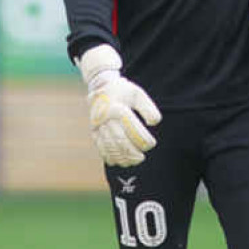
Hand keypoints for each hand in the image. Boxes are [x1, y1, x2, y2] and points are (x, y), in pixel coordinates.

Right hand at [76, 44, 161, 166]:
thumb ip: (148, 108)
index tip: (151, 144)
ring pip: (109, 146)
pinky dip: (110, 157)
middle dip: (132, 152)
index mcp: (117, 107)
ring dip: (122, 157)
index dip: (142, 138)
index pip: (131, 126)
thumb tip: (154, 123)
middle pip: (119, 139)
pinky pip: (100, 148)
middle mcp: (105, 117)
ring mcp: (97, 126)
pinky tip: (121, 161)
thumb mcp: (138, 94)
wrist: (100, 86)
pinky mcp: (94, 132)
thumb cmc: (124, 91)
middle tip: (142, 157)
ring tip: (134, 161)